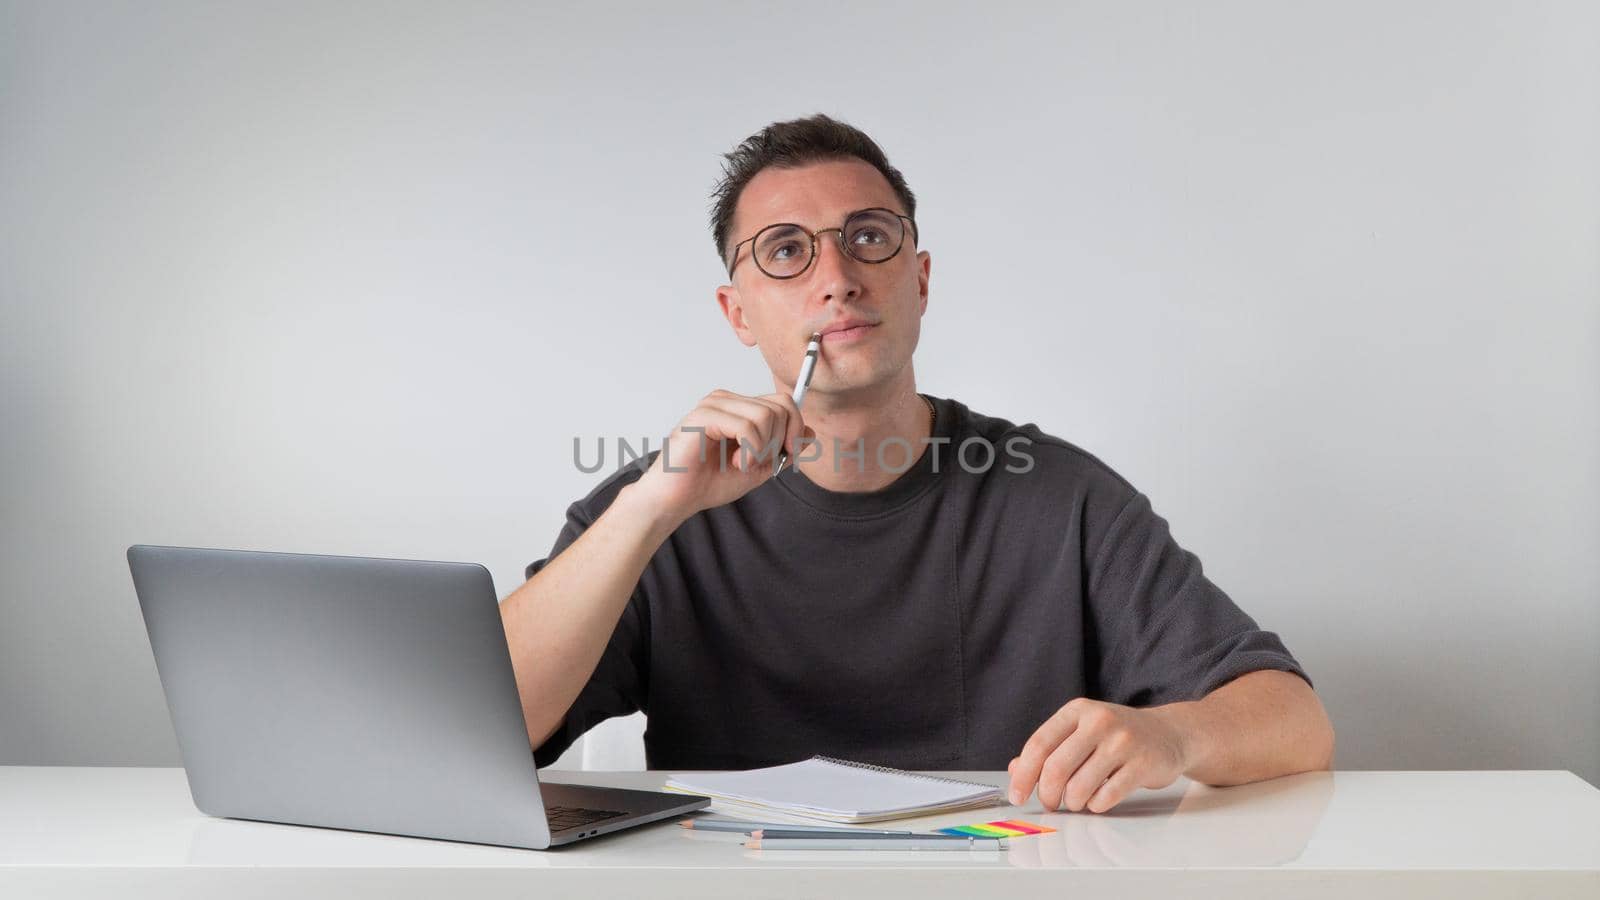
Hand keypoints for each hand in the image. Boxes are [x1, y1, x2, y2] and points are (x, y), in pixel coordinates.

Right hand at [634, 388, 809, 521]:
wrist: (676, 500)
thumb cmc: (708, 483)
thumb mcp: (759, 467)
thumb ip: (783, 450)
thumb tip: (809, 432)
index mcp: (739, 408)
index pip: (783, 402)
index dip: (794, 428)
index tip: (787, 455)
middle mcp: (728, 401)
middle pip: (779, 407)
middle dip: (778, 442)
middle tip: (757, 462)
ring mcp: (715, 405)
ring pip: (765, 416)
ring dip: (761, 449)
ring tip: (742, 464)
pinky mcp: (704, 416)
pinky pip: (746, 426)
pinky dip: (750, 451)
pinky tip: (735, 463)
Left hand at [1006, 697, 1191, 813]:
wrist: (1169, 733)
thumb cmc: (1118, 736)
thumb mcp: (1081, 732)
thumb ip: (1049, 750)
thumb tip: (1015, 770)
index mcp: (1077, 711)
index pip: (1039, 744)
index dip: (1023, 774)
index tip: (1017, 796)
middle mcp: (1098, 721)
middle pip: (1056, 768)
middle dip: (1047, 794)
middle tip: (1050, 803)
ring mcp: (1122, 742)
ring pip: (1079, 786)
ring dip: (1073, 802)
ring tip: (1078, 800)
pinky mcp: (1142, 764)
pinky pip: (1106, 797)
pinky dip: (1096, 805)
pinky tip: (1099, 799)